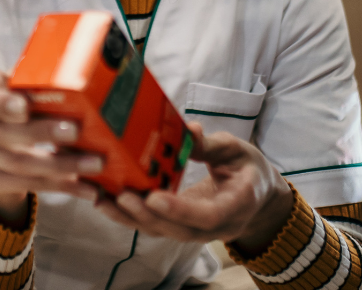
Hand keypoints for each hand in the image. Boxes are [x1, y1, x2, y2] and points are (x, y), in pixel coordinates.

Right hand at [0, 67, 101, 223]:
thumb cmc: (22, 100)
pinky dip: (61, 186)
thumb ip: (43, 81)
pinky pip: (27, 186)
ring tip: (93, 163)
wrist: (0, 137)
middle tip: (75, 131)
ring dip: (60, 165)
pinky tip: (87, 187)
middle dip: (42, 133)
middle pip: (4, 133)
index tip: (25, 107)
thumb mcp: (24, 84)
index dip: (1, 103)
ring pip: (19, 164)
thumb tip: (85, 80)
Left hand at [92, 123, 293, 249]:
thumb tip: (188, 129)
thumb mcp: (237, 149)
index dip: (180, 210)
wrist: (257, 196)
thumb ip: (211, 144)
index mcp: (237, 204)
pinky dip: (131, 216)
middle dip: (147, 215)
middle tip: (121, 196)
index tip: (155, 197)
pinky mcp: (181, 227)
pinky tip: (108, 202)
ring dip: (131, 218)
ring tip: (104, 199)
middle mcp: (216, 226)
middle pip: (178, 230)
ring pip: (162, 231)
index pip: (208, 214)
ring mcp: (197, 231)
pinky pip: (156, 226)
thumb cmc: (247, 168)